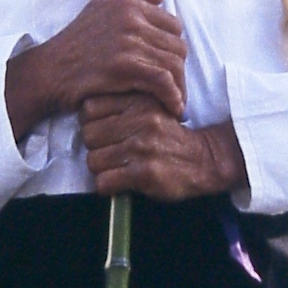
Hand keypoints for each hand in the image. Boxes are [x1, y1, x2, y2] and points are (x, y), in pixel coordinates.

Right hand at [5, 0, 187, 142]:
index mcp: (129, 4)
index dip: (175, 49)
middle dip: (179, 71)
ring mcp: (129, 42)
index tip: (170, 67)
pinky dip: (173, 97)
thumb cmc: (74, 42)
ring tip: (175, 102)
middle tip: (175, 89)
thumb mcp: (97, 5)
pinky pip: (163, 81)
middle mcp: (131, 19)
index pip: (174, 26)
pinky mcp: (126, 67)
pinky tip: (173, 108)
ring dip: (180, 87)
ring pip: (174, 65)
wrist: (50, 71)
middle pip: (177, 47)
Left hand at [78, 93, 247, 201]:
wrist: (204, 158)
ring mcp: (141, 147)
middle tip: (111, 152)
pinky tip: (119, 182)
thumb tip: (83, 110)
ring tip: (117, 168)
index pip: (89, 108)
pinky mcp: (144, 173)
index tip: (105, 132)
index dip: (92, 123)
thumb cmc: (171, 135)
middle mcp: (140, 121)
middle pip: (88, 135)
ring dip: (101, 169)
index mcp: (139, 101)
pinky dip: (107, 186)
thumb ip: (122, 103)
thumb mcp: (151, 106)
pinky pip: (104, 182)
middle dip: (95, 147)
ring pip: (93, 160)